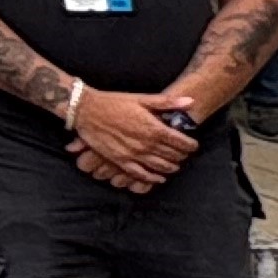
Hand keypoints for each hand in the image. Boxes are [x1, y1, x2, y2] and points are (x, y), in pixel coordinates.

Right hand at [68, 86, 194, 191]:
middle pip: (173, 155)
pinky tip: (159, 179)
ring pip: (160, 166)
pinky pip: (141, 174)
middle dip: (182, 155)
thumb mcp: (140, 98)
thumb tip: (190, 102)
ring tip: (175, 165)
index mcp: (153, 128)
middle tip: (183, 154)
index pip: (181, 142)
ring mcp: (133, 154)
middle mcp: (146, 144)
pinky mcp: (120, 161)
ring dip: (171, 167)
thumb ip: (166, 102)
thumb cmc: (113, 102)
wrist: (85, 110)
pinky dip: (153, 178)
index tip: (192, 145)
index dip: (190, 145)